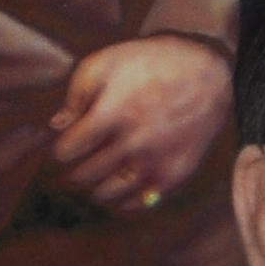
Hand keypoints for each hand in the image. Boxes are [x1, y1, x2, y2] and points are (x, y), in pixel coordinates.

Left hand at [45, 34, 232, 215]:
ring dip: (96, 190)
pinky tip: (122, 191)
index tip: (66, 147)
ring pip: (111, 192)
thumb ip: (75, 95)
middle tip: (75, 169)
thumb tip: (56, 126)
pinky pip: (144, 201)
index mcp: (110, 114)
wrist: (207, 73)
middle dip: (74, 172)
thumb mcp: (104, 63)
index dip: (61, 150)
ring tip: (95, 182)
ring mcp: (156, 160)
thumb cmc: (150, 63)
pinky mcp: (177, 172)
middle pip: (85, 174)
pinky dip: (127, 202)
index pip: (67, 151)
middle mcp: (133, 143)